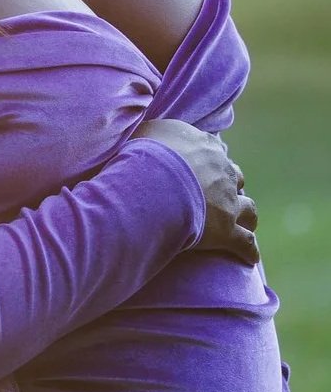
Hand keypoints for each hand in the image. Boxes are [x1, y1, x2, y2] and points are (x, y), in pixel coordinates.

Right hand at [131, 118, 258, 265]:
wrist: (153, 182)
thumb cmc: (143, 155)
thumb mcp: (144, 133)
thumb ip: (153, 134)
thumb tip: (150, 138)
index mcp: (204, 146)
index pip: (213, 151)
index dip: (208, 161)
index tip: (201, 168)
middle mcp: (222, 171)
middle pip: (235, 177)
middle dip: (231, 186)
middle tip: (219, 196)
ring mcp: (228, 202)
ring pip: (248, 209)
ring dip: (246, 216)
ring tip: (244, 225)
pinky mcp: (226, 231)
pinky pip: (244, 243)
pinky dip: (248, 251)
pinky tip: (249, 258)